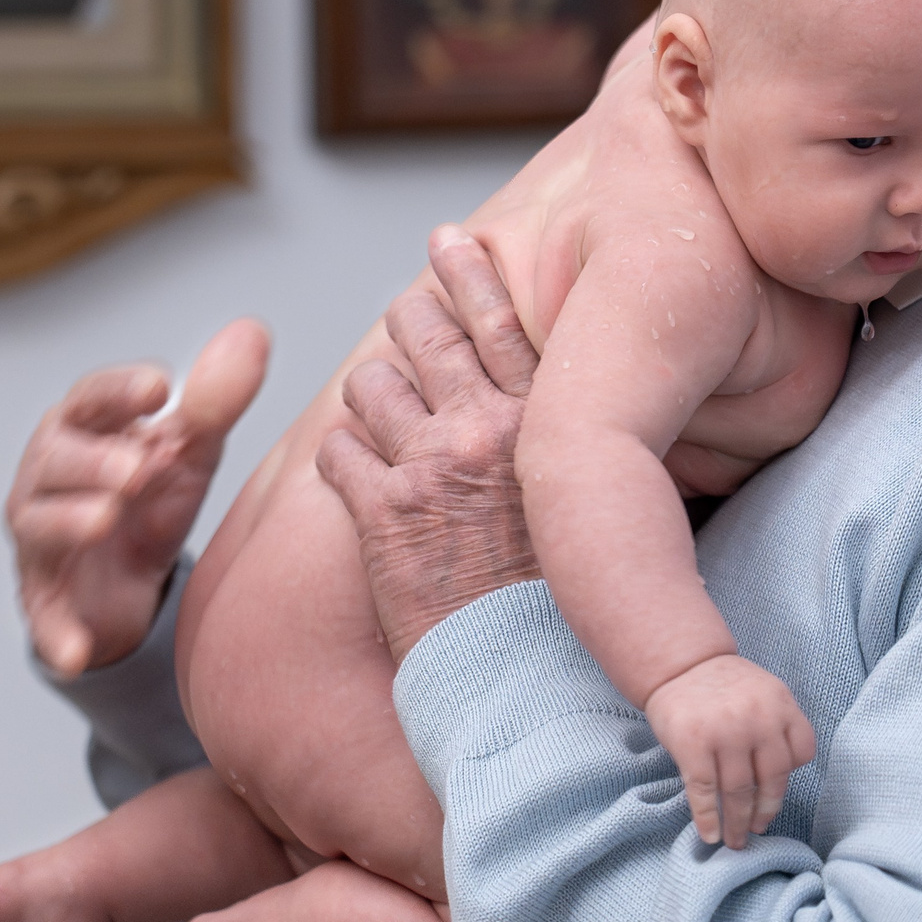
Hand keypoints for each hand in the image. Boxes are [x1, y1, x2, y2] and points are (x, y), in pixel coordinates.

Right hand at [7, 319, 268, 678]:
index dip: (117, 392)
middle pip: (53, 458)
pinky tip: (76, 651)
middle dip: (91, 459)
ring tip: (107, 517)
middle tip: (137, 466)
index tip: (159, 388)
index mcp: (81, 431)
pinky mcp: (47, 603)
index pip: (88, 399)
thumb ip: (216, 398)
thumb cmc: (151, 496)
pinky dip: (55, 634)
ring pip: (38, 524)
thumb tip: (252, 331)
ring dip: (68, 520)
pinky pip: (44, 619)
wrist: (131, 585)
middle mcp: (47, 480)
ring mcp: (41, 542)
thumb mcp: (190, 450)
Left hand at [317, 226, 540, 662]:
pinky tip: (350, 472)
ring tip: (377, 409)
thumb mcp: (584, 505)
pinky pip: (337, 454)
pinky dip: (339, 459)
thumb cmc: (566, 607)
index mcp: (542, 426)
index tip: (451, 239)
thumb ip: (558, 450)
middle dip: (410, 314)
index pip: (500, 324)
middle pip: (427, 336)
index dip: (469, 274)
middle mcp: (485, 432)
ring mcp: (428, 468)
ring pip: (372, 387)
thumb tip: (544, 415)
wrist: (530, 682)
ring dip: (370, 396)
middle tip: (406, 307)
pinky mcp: (380, 515)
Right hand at [644, 653, 816, 849]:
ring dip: (737, 824)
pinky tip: (710, 834)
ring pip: (739, 792)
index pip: (802, 753)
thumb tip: (773, 790)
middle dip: (764, 813)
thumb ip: (777, 728)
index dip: (789, 778)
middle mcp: (757, 717)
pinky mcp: (692, 744)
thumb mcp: (763, 693)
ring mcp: (725, 731)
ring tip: (735, 840)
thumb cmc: (724, 687)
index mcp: (780, 703)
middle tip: (757, 831)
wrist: (679, 663)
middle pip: (771, 780)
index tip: (773, 796)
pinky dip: (708, 818)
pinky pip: (704, 791)